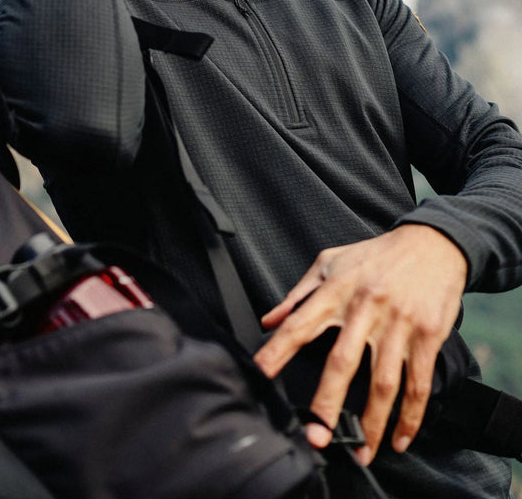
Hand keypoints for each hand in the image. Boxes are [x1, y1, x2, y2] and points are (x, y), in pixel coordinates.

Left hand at [253, 224, 466, 464]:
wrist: (431, 244)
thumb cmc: (374, 255)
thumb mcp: (329, 263)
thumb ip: (297, 294)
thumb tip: (267, 321)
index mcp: (336, 291)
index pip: (299, 324)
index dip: (277, 350)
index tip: (260, 374)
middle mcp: (365, 309)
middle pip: (342, 362)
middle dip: (327, 402)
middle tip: (316, 436)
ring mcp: (398, 325)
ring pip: (383, 382)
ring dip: (372, 421)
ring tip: (360, 449)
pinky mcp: (427, 336)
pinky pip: (419, 383)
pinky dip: (411, 416)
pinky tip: (399, 438)